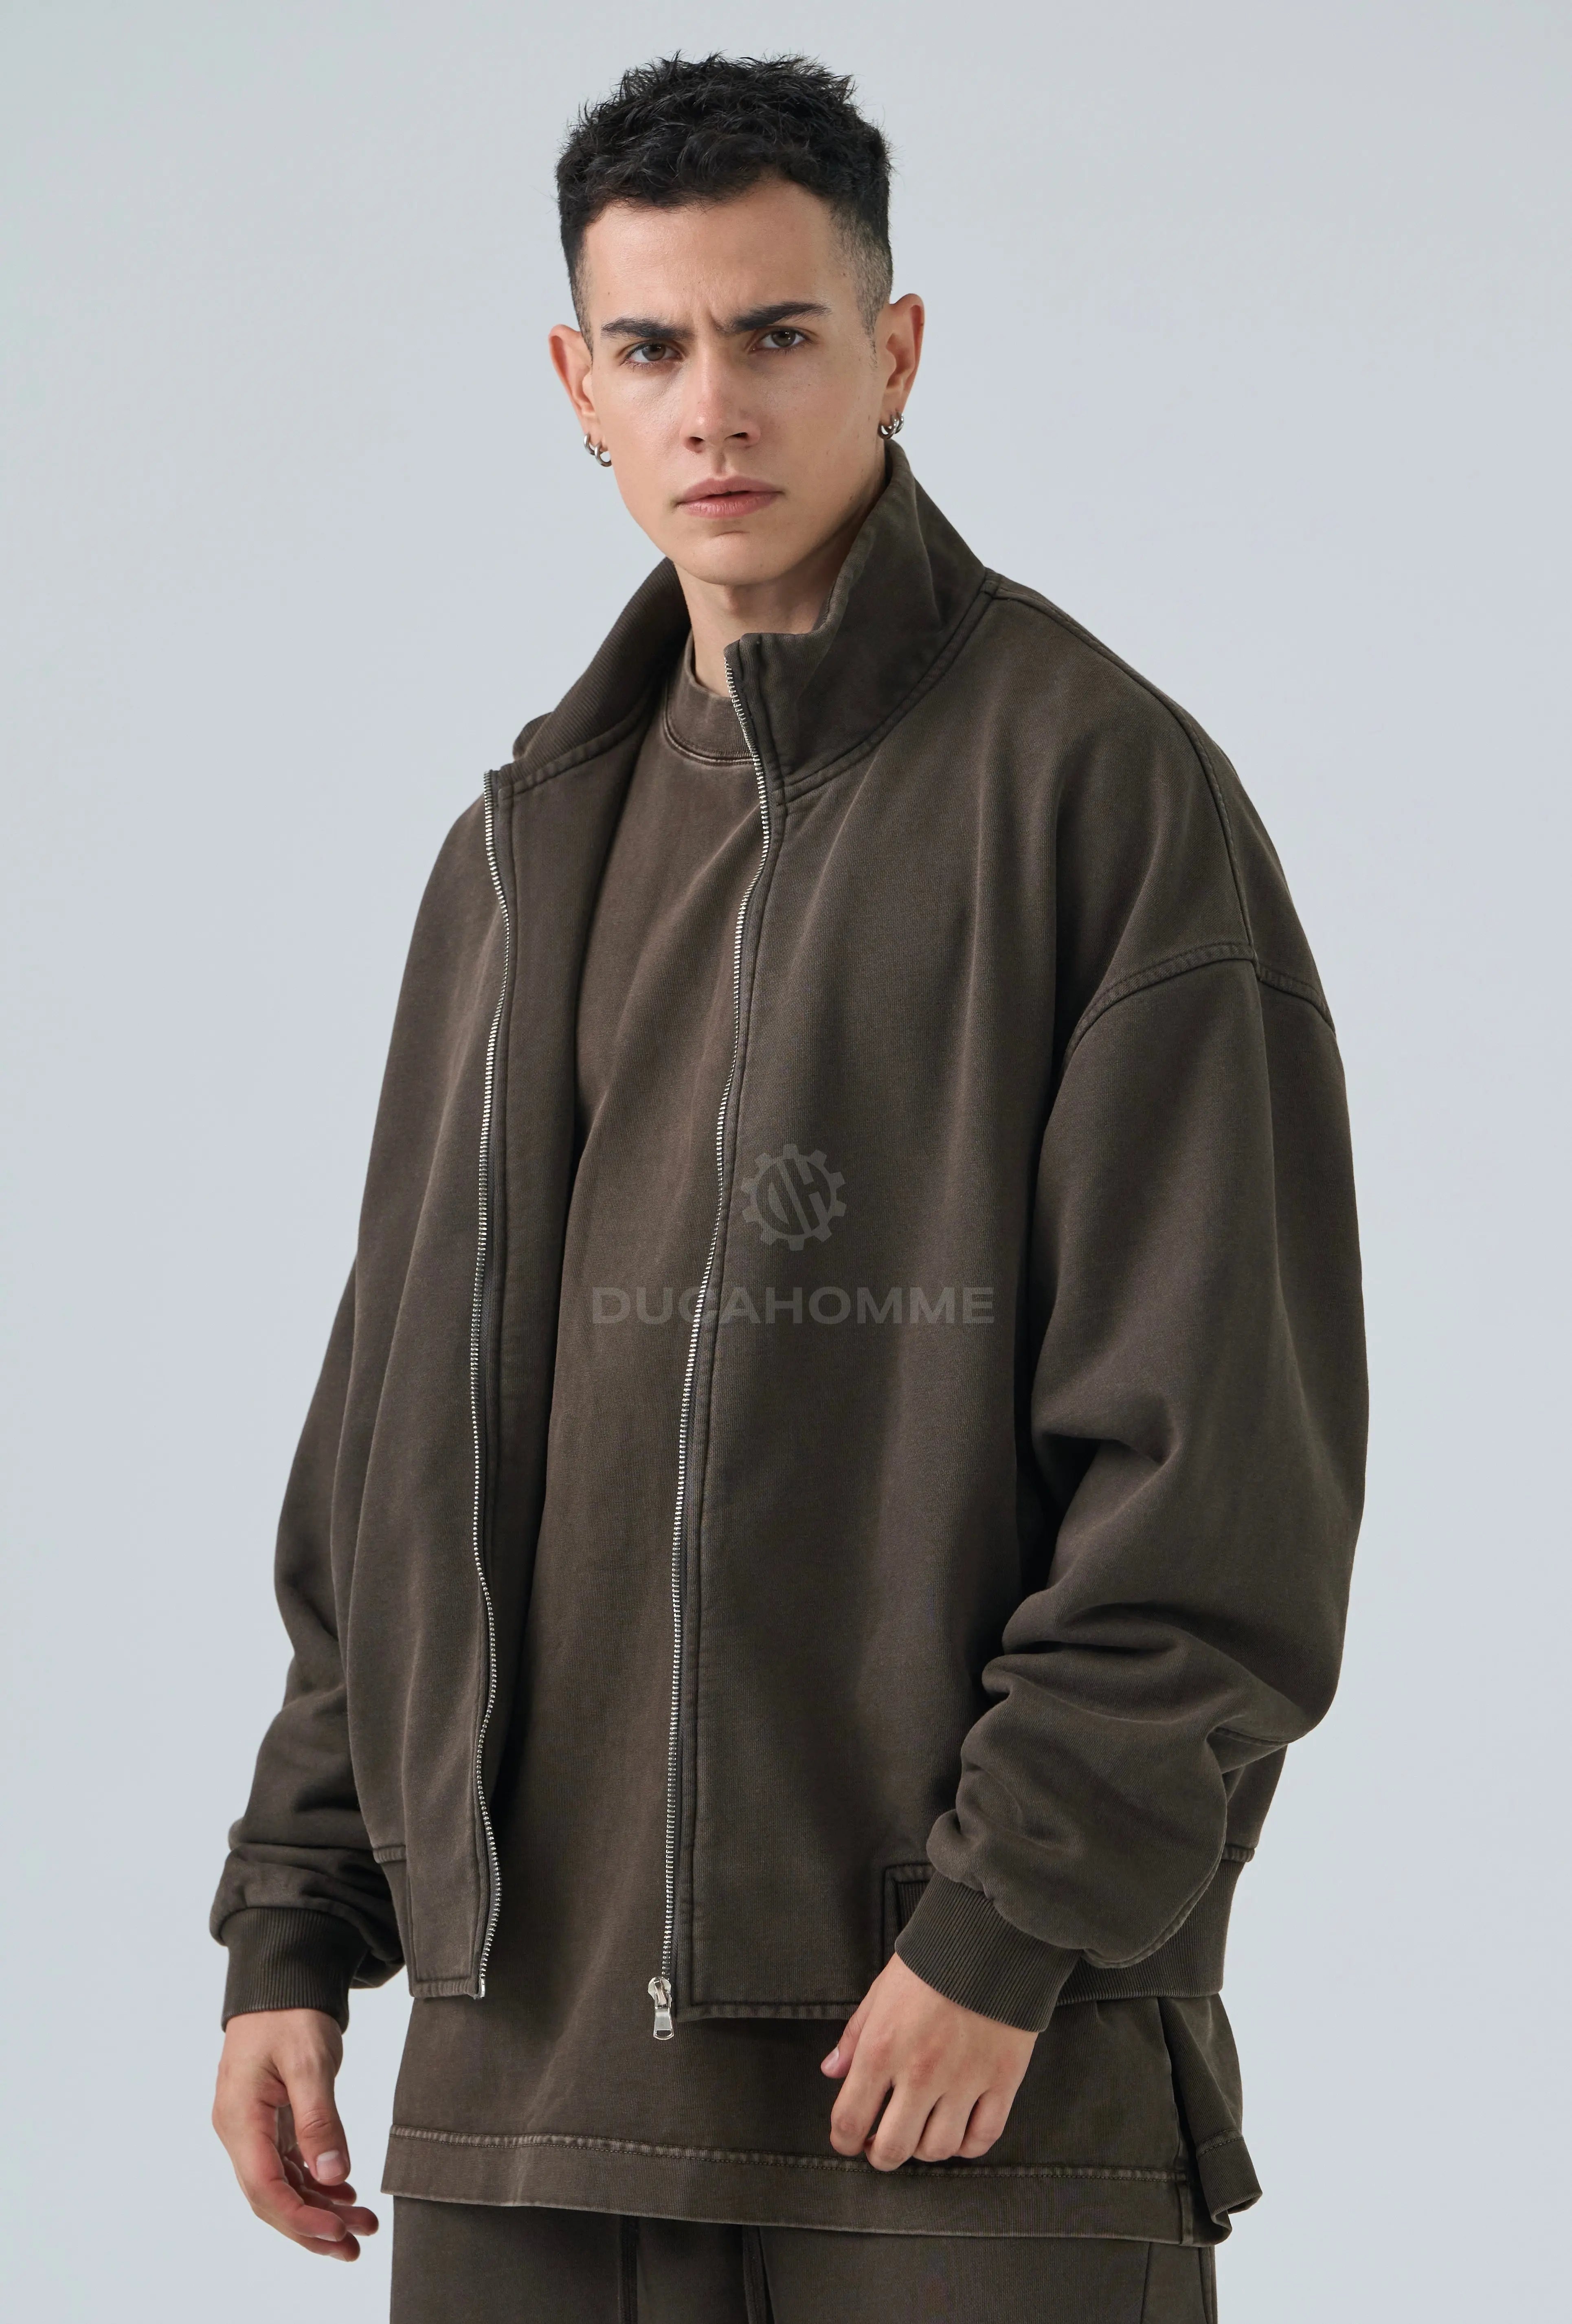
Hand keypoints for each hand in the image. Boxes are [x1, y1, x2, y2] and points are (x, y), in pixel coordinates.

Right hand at [212, 2008, 378, 2258]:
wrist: (281, 1979)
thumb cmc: (290, 2012)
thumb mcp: (309, 2060)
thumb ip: (318, 2118)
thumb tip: (332, 2174)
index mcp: (239, 2118)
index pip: (263, 2186)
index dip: (299, 2217)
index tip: (336, 2233)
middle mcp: (239, 2130)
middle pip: (271, 2197)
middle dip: (311, 2228)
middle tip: (354, 2248)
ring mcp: (252, 2128)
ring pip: (283, 2185)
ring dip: (320, 2209)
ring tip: (363, 2228)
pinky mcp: (269, 2122)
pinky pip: (290, 2165)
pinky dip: (317, 2183)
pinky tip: (347, 2195)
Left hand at [821, 1952, 1036, 2170]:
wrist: (990, 1938)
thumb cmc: (931, 1962)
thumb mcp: (880, 1991)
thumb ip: (853, 2036)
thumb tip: (832, 2071)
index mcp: (882, 2048)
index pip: (850, 2120)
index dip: (843, 2141)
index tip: (847, 2139)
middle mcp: (921, 2073)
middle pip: (893, 2148)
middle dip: (880, 2154)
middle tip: (881, 2144)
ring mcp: (964, 2081)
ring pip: (938, 2149)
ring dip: (922, 2149)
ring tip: (919, 2131)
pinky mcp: (1002, 2081)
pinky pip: (982, 2137)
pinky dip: (966, 2145)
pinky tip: (957, 2131)